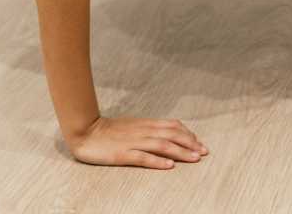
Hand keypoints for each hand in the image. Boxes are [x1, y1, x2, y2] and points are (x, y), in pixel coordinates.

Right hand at [68, 116, 208, 168]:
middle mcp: (143, 131)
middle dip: (190, 143)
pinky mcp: (123, 154)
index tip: (199, 143)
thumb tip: (166, 134)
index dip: (188, 134)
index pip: (172, 126)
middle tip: (204, 152)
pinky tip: (168, 166)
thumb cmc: (109, 130)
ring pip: (162, 145)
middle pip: (171, 135)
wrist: (86, 130)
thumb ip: (148, 129)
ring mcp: (133, 142)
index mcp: (145, 124)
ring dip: (180, 152)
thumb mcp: (132, 126)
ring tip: (194, 158)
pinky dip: (157, 161)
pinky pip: (143, 157)